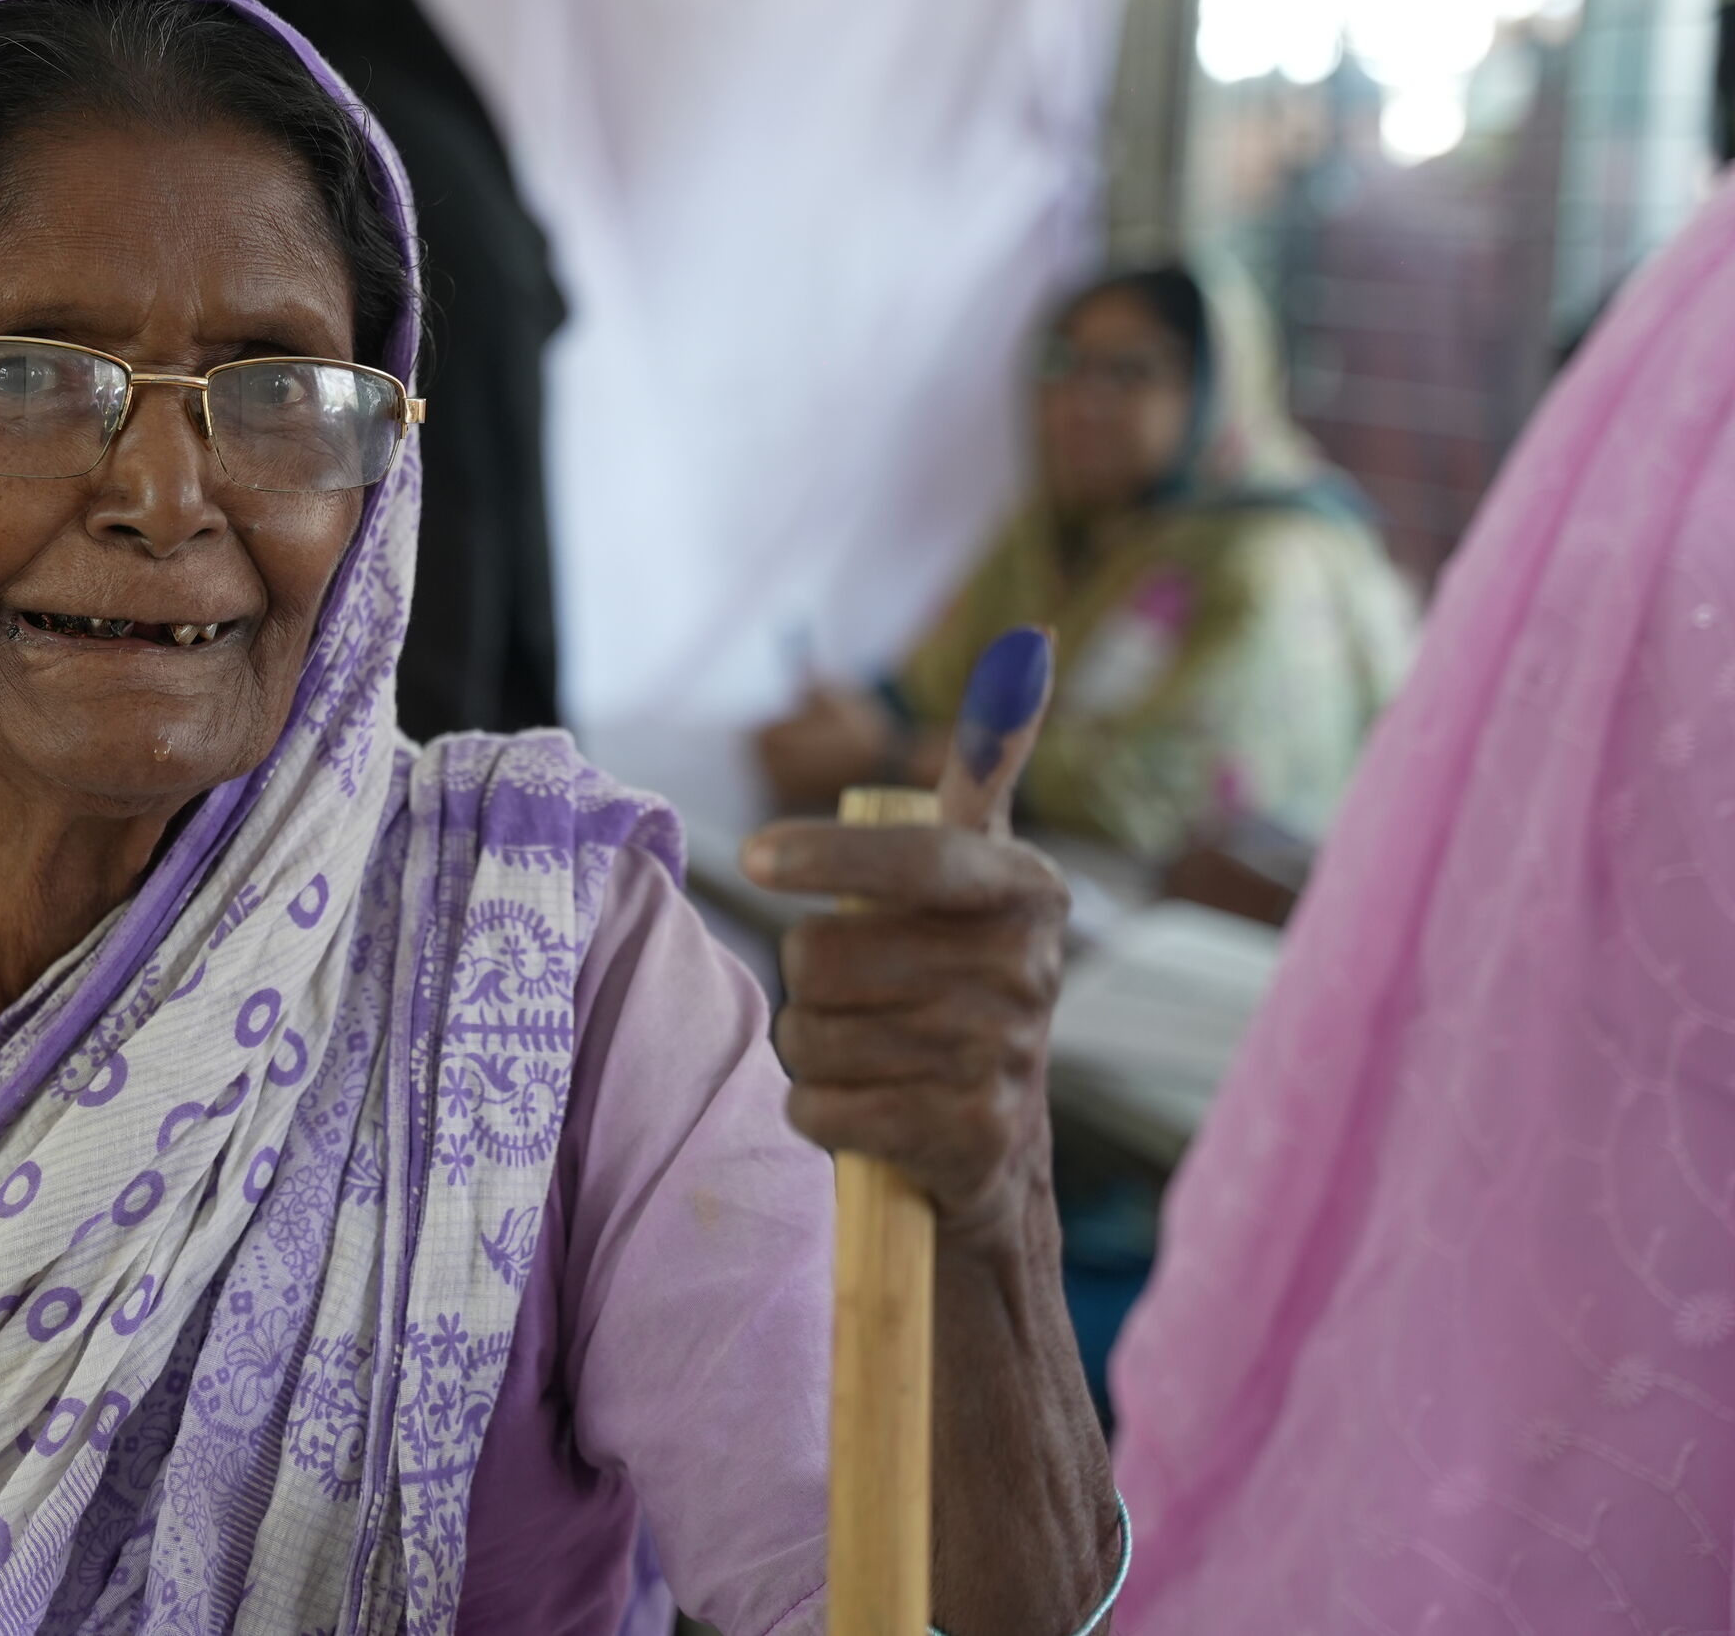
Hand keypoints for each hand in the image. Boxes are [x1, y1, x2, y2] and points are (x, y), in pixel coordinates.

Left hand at [745, 627, 1065, 1246]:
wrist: (994, 1149)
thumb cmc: (954, 987)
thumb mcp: (973, 875)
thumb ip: (988, 766)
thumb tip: (1032, 639)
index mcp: (1025, 890)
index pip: (918, 857)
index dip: (832, 856)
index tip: (756, 858)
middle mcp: (1029, 971)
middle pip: (824, 954)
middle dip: (813, 981)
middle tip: (865, 998)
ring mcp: (1006, 1059)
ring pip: (812, 1031)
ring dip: (814, 1049)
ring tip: (873, 1054)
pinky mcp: (971, 1141)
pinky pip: (822, 1107)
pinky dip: (818, 1113)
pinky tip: (867, 1111)